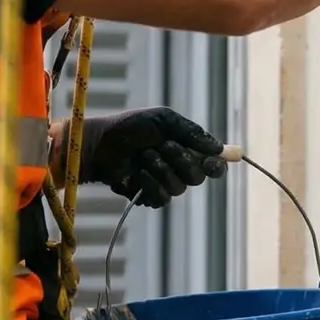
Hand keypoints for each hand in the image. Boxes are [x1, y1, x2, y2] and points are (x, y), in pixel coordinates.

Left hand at [80, 107, 226, 207]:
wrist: (101, 144)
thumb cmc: (130, 127)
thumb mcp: (163, 120)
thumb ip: (191, 132)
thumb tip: (218, 148)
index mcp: (187, 149)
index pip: (213, 164)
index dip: (215, 165)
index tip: (210, 162)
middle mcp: (179, 168)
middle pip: (198, 177)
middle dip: (182, 160)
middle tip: (164, 146)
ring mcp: (165, 184)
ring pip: (179, 188)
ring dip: (161, 170)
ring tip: (143, 156)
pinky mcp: (149, 197)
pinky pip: (162, 199)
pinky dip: (150, 185)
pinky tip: (136, 174)